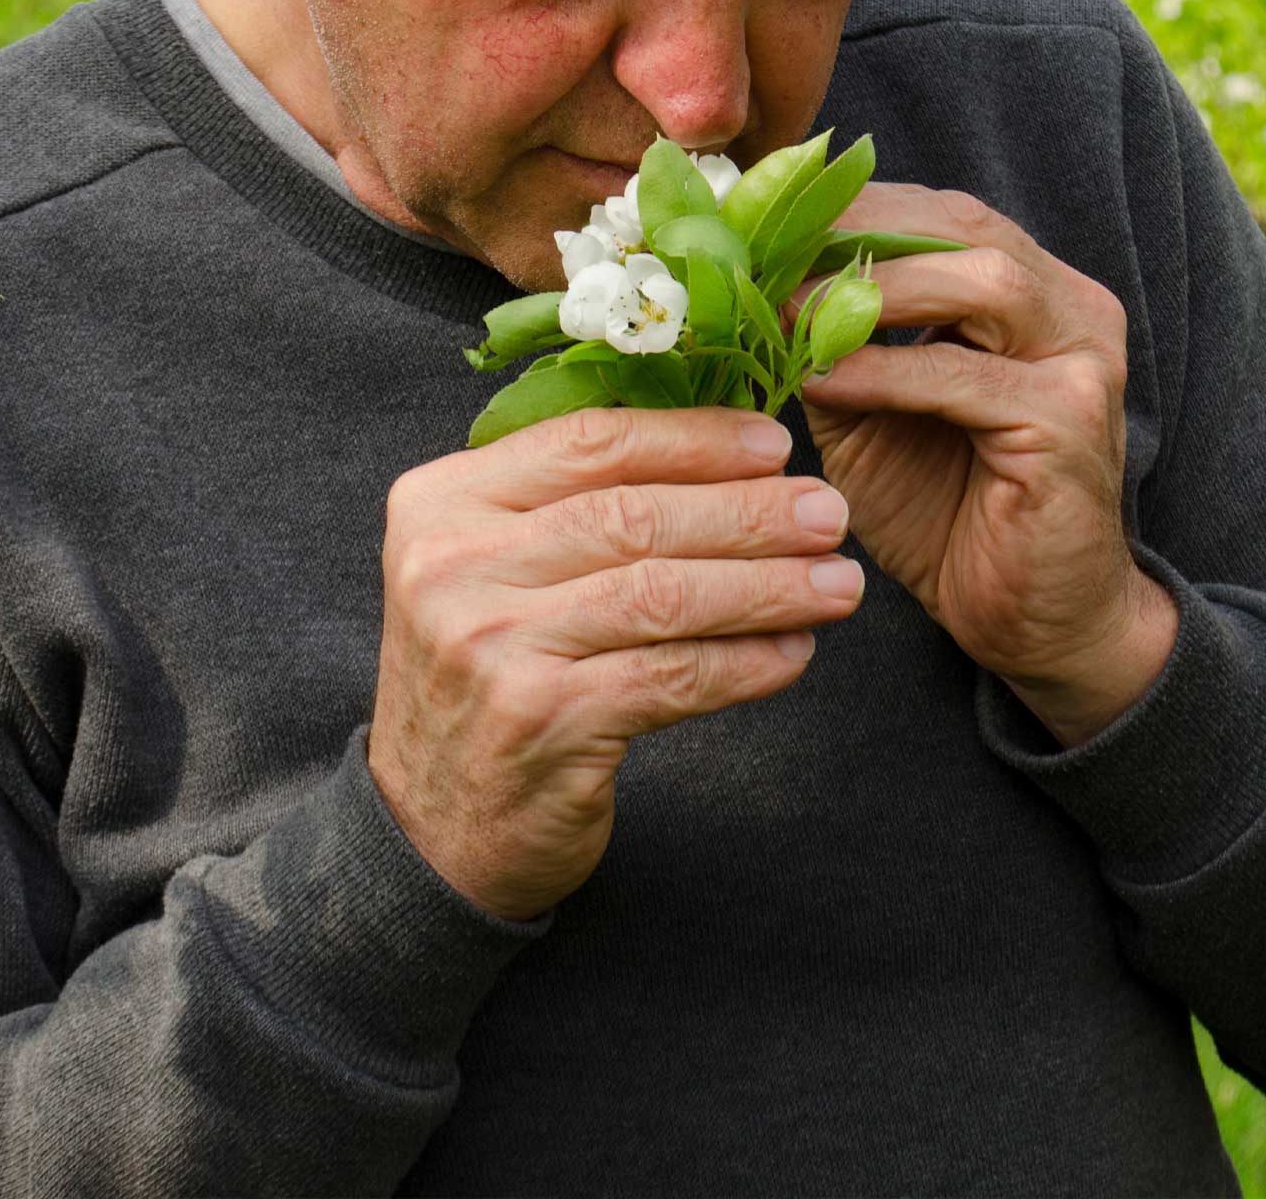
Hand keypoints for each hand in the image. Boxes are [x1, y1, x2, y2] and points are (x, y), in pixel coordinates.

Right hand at [369, 406, 863, 921]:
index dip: (693, 439)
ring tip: (837, 583)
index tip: (773, 444)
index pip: (587, 443)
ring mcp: (493, 645)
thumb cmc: (485, 678)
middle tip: (829, 513)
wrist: (428, 826)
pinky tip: (792, 654)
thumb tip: (719, 450)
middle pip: (634, 515)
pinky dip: (743, 664)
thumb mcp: (489, 570)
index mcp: (441, 502)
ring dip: (766, 587)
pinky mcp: (541, 721)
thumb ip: (566, 504)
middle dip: (749, 511)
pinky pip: (670, 677)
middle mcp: (454, 566)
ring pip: (662, 594)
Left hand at [783, 184, 1174, 747]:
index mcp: (1030, 288)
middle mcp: (1070, 306)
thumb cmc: (947, 512)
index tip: (752, 211)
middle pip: (959, 226)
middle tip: (757, 244)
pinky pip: (966, 378)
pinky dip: (885, 371)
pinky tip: (817, 376)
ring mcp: (1082, 360)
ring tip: (780, 304)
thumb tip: (740, 288)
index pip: (935, 214)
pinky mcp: (1071, 423)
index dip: (844, 206)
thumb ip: (829, 343)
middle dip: (852, 230)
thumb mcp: (869, 411)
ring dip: (869, 289)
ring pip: (978, 282)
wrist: (1032, 621)